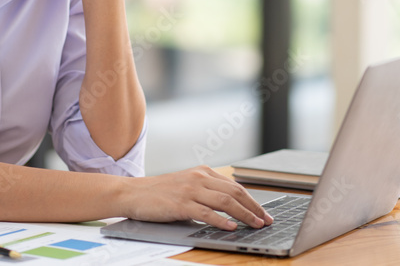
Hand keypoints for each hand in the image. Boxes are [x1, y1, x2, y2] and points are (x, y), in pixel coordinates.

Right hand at [120, 166, 273, 230]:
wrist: (133, 193)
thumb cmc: (159, 193)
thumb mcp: (186, 185)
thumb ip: (206, 191)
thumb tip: (230, 207)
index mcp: (202, 172)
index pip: (234, 186)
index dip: (252, 200)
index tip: (263, 212)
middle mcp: (199, 178)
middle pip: (234, 192)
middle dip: (254, 207)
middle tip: (266, 220)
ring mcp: (190, 190)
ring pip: (225, 201)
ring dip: (244, 214)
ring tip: (255, 224)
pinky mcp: (181, 204)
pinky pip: (206, 212)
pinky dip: (221, 220)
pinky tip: (231, 227)